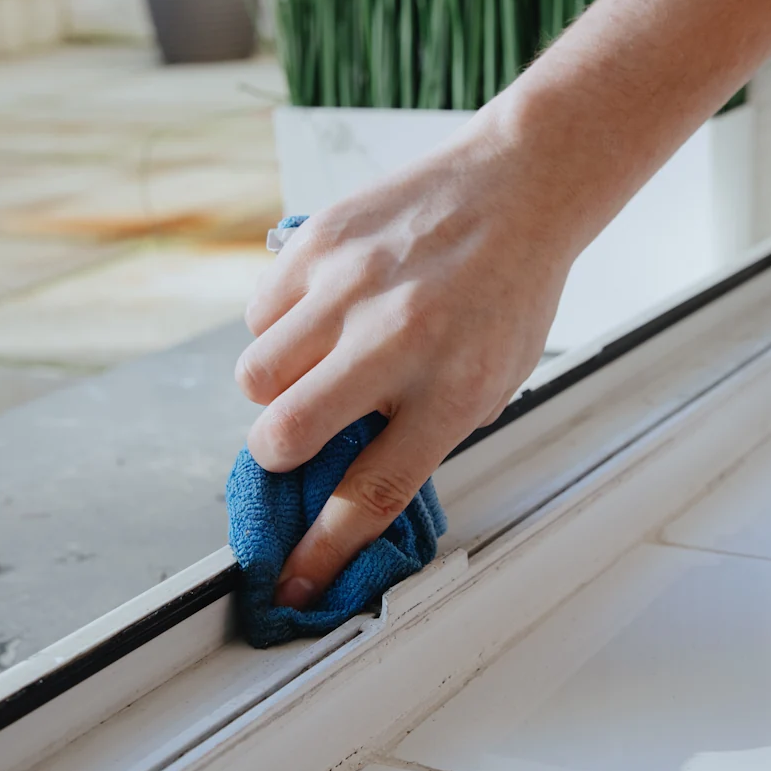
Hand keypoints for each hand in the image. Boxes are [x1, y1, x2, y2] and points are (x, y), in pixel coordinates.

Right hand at [236, 112, 580, 609]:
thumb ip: (420, 431)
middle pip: (287, 434)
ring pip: (254, 375)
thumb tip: (343, 478)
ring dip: (275, 387)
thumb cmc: (508, 292)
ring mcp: (351, 286)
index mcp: (452, 387)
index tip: (293, 582)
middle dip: (276, 456)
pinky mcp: (320, 242)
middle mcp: (397, 340)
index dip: (323, 551)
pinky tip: (321, 311)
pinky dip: (278, 326)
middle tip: (295, 439)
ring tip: (317, 360)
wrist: (516, 188)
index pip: (371, 491)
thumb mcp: (490, 381)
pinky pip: (260, 311)